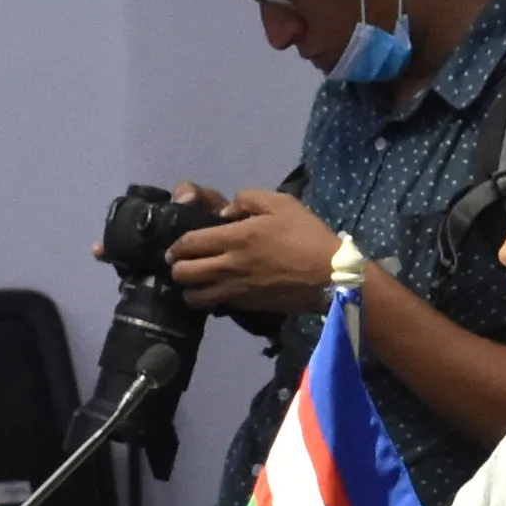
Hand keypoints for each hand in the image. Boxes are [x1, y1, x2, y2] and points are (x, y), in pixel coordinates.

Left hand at [168, 186, 339, 317]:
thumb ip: (247, 199)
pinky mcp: (246, 306)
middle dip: (177, 268)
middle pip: (183, 273)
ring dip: (190, 288)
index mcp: (234, 238)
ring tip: (197, 282)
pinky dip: (210, 300)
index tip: (176, 247)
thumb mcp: (281, 202)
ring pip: (194, 296)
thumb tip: (225, 212)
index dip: (176, 246)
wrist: (330, 276)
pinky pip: (216, 305)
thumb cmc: (306, 235)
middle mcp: (228, 266)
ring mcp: (236, 289)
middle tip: (183, 263)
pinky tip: (219, 292)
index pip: (189, 244)